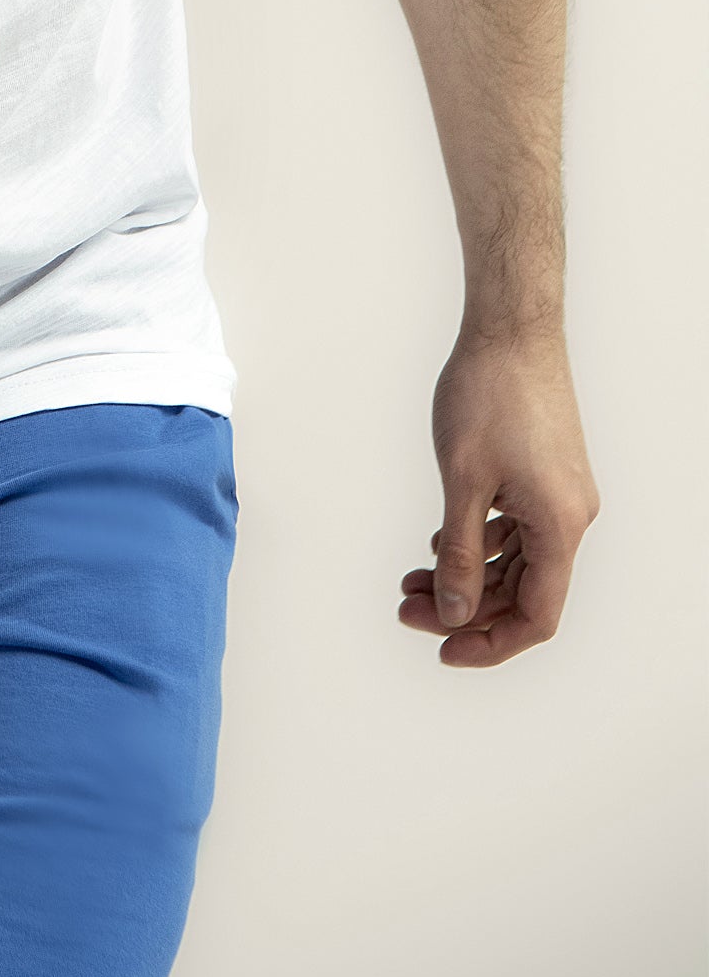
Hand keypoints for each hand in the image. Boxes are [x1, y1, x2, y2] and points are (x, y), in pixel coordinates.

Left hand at [399, 323, 600, 666]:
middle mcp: (570, 517)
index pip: (536, 616)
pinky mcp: (545, 474)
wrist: (511, 328)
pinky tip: (437, 541)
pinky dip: (478, 542)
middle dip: (465, 607)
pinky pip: (516, 529)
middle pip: (522, 591)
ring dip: (466, 574)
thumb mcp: (463, 480)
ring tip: (410, 581)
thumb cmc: (489, 393)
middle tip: (406, 607)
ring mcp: (560, 494)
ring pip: (515, 560)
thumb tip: (454, 610)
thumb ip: (459, 553)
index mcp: (560, 526)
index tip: (443, 648)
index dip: (490, 642)